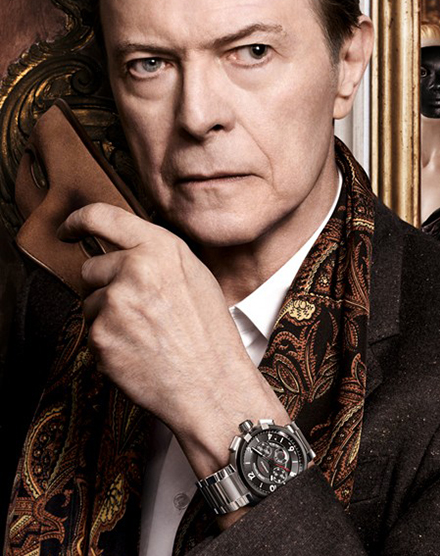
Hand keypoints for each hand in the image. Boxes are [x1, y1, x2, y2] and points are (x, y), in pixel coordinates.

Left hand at [58, 203, 289, 476]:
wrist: (211, 383)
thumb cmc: (208, 331)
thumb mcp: (195, 276)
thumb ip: (156, 254)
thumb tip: (121, 245)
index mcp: (161, 248)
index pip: (102, 216)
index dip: (78, 220)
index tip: (68, 229)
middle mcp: (135, 268)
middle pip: (91, 267)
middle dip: (105, 285)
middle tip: (139, 310)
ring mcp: (114, 302)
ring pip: (90, 301)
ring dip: (107, 315)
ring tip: (145, 334)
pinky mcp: (100, 335)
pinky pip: (92, 330)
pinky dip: (108, 341)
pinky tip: (138, 351)